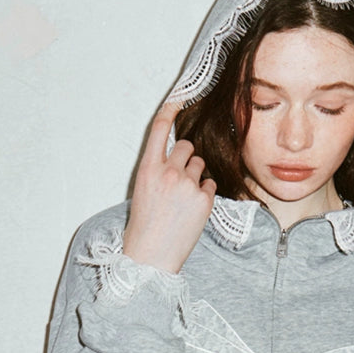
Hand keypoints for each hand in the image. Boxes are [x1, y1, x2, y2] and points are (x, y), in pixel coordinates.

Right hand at [123, 102, 216, 274]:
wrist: (152, 255)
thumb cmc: (145, 226)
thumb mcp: (142, 191)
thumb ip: (157, 170)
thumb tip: (174, 158)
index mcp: (147, 169)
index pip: (159, 129)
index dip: (170, 109)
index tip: (180, 97)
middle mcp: (167, 172)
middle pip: (186, 146)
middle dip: (187, 157)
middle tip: (180, 178)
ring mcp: (187, 185)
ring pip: (200, 165)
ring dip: (196, 176)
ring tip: (184, 199)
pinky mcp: (203, 200)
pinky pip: (210, 185)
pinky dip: (204, 194)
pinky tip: (193, 210)